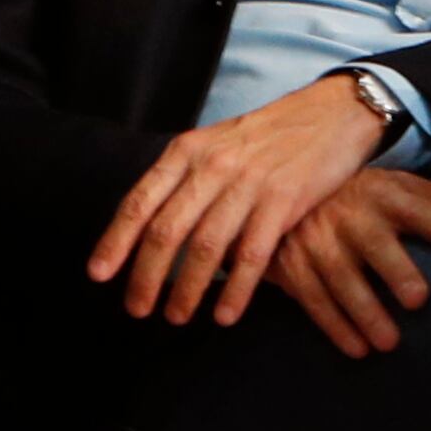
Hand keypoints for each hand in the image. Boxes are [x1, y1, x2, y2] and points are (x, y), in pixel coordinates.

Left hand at [87, 73, 397, 327]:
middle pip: (167, 230)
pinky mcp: (284, 200)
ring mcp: (249, 183)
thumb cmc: (268, 136)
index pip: (140, 200)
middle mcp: (212, 166)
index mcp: (188, 150)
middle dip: (146, 275)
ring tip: (175, 317)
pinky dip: (236, 289)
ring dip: (188, 289)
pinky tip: (224, 314)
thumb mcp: (216, 143)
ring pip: (207, 247)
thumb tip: (152, 228)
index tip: (99, 275)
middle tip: (136, 309)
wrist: (331, 114)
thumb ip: (185, 179)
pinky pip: (252, 254)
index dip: (116, 240)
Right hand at [267, 169, 430, 357]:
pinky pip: (312, 298)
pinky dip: (334, 326)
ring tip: (390, 343)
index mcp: (382, 191)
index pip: (413, 205)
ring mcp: (318, 240)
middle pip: (374, 243)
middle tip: (418, 300)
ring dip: (364, 311)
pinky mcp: (293, 265)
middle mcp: (349, 214)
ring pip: (340, 277)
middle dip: (395, 270)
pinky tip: (357, 349)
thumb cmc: (367, 198)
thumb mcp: (402, 187)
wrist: (292, 194)